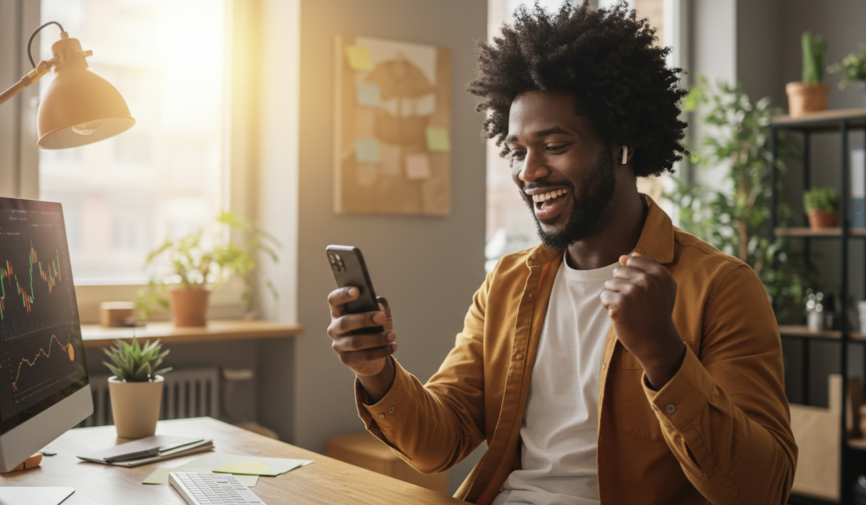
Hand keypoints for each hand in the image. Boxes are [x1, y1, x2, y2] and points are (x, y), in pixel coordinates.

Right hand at [327, 287, 396, 401]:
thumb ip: (379, 304)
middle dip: (364, 319)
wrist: (373, 355)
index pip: (334, 300)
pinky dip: (381, 351)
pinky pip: (364, 356)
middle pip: (345, 322)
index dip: (343, 294)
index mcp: (339, 311)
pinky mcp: (346, 359)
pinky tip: (392, 346)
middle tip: (381, 317)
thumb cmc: (373, 328)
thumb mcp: (378, 313)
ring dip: (376, 338)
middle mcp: (334, 328)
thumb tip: (379, 306)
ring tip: (392, 335)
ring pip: (355, 342)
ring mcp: (339, 345)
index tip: (357, 290)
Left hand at [600, 252, 685, 388]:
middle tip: (635, 302)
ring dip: (615, 296)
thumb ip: (646, 268)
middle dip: (621, 285)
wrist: (656, 342)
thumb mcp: (661, 288)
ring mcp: (633, 292)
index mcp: (660, 274)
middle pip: (619, 270)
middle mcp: (647, 281)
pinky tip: (621, 315)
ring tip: (629, 309)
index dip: (631, 274)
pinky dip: (609, 306)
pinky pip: (604, 296)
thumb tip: (623, 256)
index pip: (633, 259)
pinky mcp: (619, 304)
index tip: (640, 289)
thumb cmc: (656, 313)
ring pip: (610, 283)